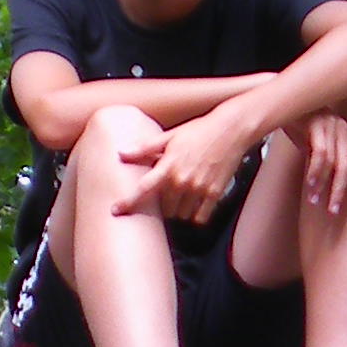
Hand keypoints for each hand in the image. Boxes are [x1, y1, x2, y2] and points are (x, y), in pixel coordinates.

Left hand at [120, 107, 257, 222]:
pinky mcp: (214, 194)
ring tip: (181, 198)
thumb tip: (122, 153)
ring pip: (181, 214)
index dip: (128, 202)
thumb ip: (145, 148)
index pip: (143, 189)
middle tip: (165, 196)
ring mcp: (199, 189)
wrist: (230, 130)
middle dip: (161, 204)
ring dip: (178, 210)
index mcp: (168, 166)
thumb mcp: (170, 136)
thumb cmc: (199, 131)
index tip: (116, 210)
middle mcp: (182, 181)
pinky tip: (195, 205)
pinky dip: (195, 215)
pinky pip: (200, 217)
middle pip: (163, 207)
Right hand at [299, 111, 346, 218]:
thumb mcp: (312, 140)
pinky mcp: (317, 124)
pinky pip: (320, 153)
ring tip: (314, 200)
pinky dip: (315, 171)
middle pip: (346, 165)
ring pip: (332, 162)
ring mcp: (330, 124)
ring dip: (322, 184)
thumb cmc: (295, 122)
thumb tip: (324, 181)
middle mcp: (341, 127)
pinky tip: (309, 184)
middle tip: (333, 210)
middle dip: (339, 190)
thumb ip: (322, 156)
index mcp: (344, 132)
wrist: (277, 102)